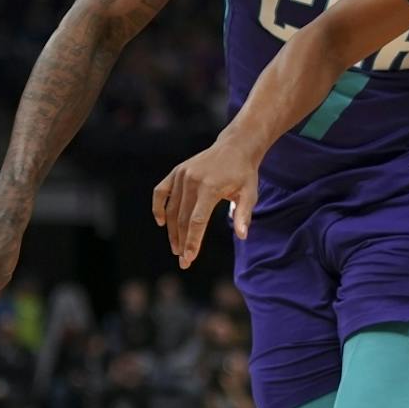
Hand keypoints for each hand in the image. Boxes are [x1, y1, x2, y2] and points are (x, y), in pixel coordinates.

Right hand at [152, 137, 261, 267]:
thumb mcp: (250, 193)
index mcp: (209, 187)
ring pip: (172, 209)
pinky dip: (158, 207)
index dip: (192, 241)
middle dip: (182, 242)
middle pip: (183, 218)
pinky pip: (161, 192)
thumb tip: (242, 236)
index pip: (197, 221)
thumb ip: (243, 215)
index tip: (189, 258)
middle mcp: (192, 180)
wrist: (235, 147)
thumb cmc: (244, 174)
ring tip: (176, 248)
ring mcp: (182, 175)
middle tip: (183, 261)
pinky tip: (162, 222)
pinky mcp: (176, 172)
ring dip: (172, 231)